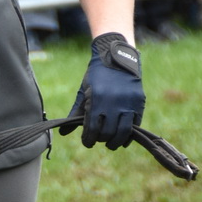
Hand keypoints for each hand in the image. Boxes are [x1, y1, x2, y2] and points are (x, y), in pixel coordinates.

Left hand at [61, 33, 143, 149]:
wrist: (117, 58)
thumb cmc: (97, 76)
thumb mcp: (83, 91)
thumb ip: (75, 113)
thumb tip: (63, 133)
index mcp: (96, 99)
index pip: (92, 128)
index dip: (88, 139)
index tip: (87, 142)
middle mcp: (113, 102)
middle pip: (107, 132)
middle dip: (101, 139)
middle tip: (98, 140)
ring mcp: (128, 102)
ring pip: (122, 131)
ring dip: (115, 141)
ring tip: (110, 144)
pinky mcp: (139, 102)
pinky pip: (135, 125)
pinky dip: (129, 135)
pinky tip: (123, 139)